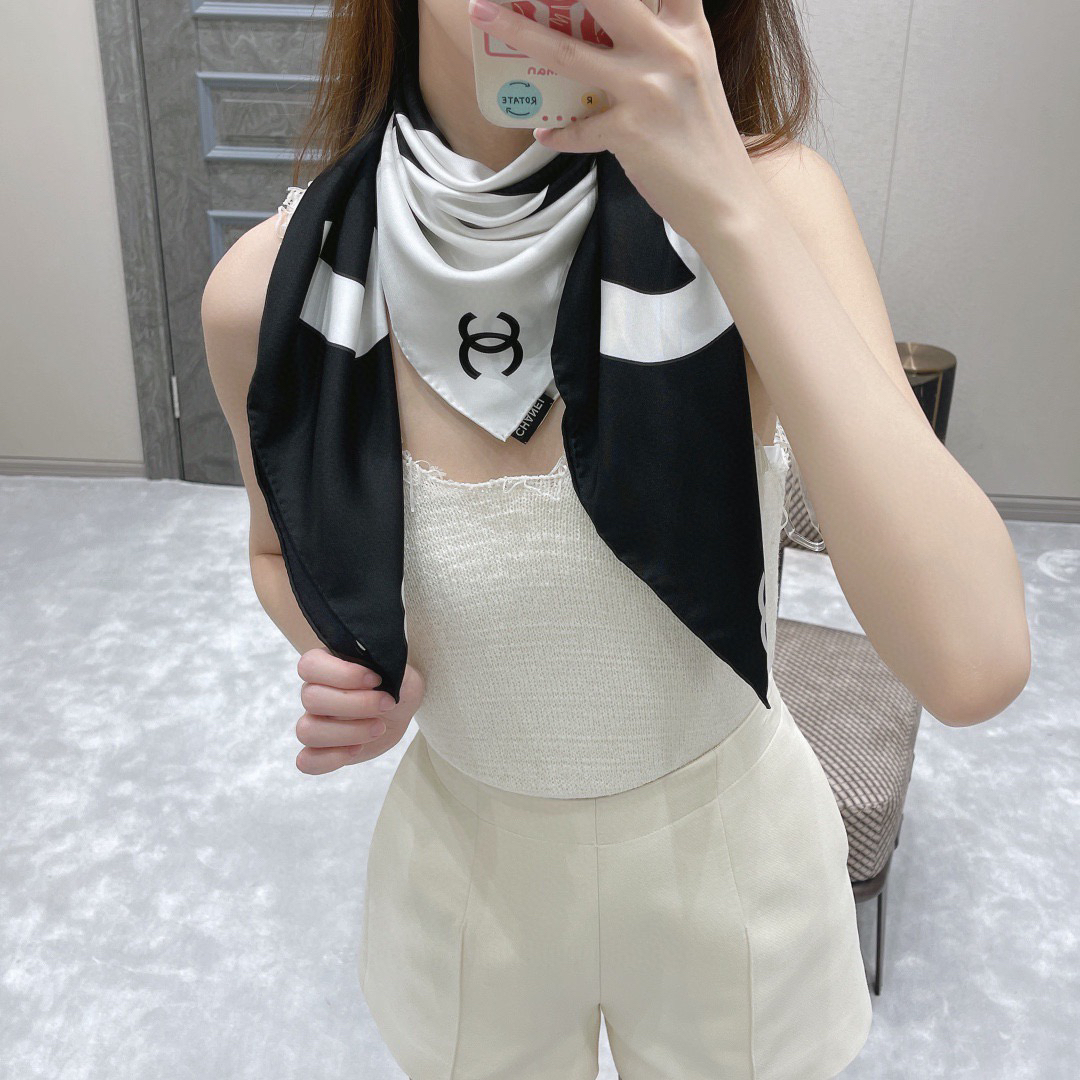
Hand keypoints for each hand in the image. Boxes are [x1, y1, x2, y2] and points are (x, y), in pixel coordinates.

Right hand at [293, 648, 425, 773]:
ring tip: (379, 727)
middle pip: (311, 699)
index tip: (376, 679)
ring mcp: (314, 722)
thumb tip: (378, 674)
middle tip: (388, 704)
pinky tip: (358, 748)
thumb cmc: (394, 684)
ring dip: (348, 732)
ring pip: (307, 730)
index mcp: (325, 666)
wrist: (400, 708)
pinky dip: (331, 759)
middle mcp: (313, 692)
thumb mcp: (398, 669)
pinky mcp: (321, 750)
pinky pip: (307, 761)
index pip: (310, 665)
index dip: (342, 674)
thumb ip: (386, 666)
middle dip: (357, 704)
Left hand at [466, 0, 767, 242]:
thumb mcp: (694, 75)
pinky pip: (577, 128)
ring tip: (484, 14)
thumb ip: (659, 46)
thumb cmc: (706, 140)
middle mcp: (670, 50)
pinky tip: (544, 133)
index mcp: (688, 30)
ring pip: (569, 52)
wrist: (728, 201)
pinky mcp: (631, 132)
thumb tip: (601, 36)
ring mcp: (649, 89)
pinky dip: (558, 131)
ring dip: (519, 30)